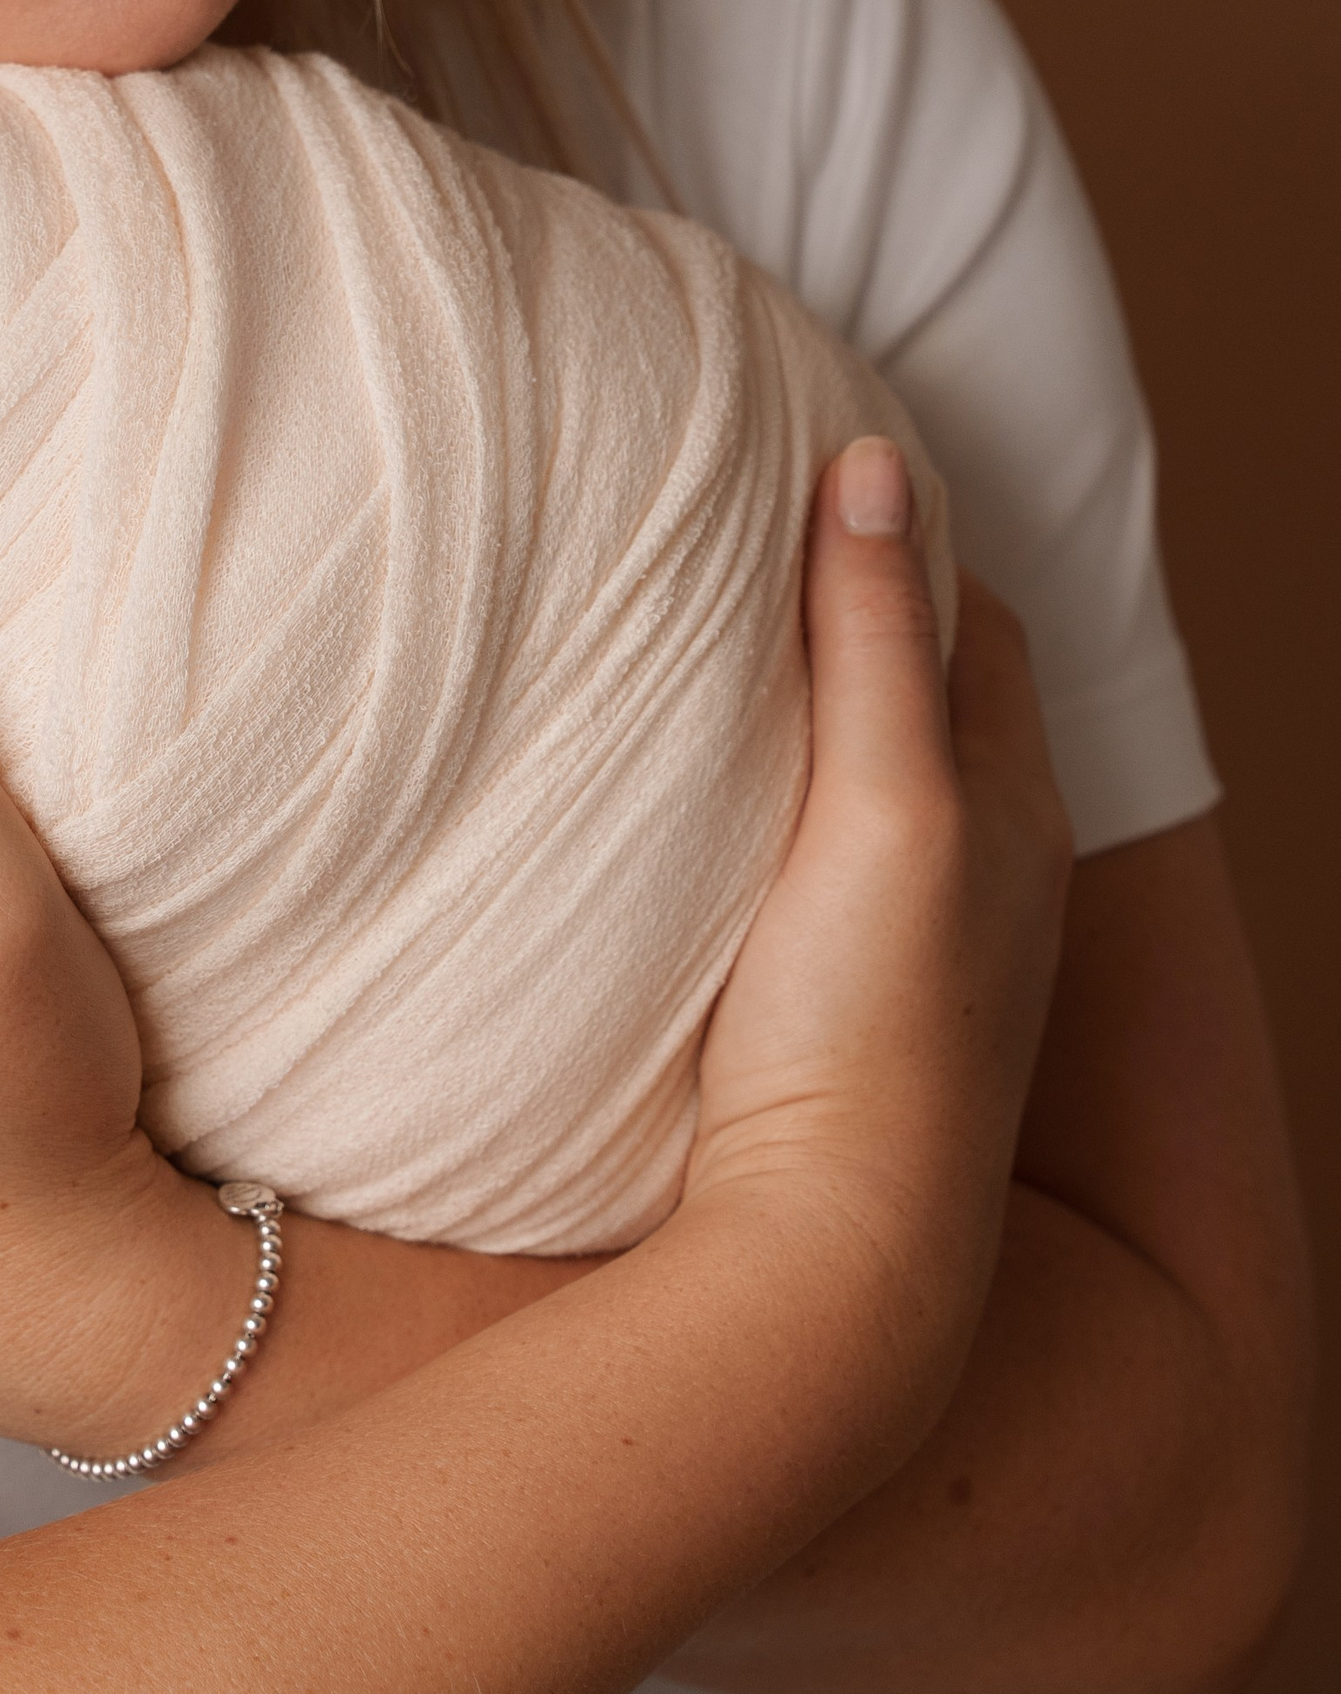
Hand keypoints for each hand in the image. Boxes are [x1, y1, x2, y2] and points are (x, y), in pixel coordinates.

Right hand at [687, 439, 1073, 1423]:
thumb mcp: (890, 800)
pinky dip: (781, 805)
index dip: (897, 536)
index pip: (972, 619)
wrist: (836, 1252)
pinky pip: (827, 861)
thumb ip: (876, 636)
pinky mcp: (845, 1003)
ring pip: (878, 786)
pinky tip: (701, 813)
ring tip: (710, 658)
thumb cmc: (876, 1025)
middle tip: (741, 547)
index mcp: (1014, 804)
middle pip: (931, 699)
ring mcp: (916, 944)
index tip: (801, 476)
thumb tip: (871, 464)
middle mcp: (985, 870)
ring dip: (815, 718)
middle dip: (857, 616)